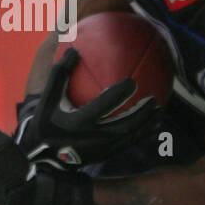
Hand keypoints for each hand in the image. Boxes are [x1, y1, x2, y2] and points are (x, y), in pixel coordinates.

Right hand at [16, 48, 160, 166]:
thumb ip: (61, 74)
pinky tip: (154, 124)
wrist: (44, 155)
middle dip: (141, 113)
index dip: (119, 94)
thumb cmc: (47, 120)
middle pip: (125, 124)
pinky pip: (130, 143)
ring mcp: (102, 148)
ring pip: (131, 136)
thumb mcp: (48, 98)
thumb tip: (74, 49)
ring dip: (147, 124)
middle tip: (153, 99)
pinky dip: (144, 134)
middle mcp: (94, 137)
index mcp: (79, 121)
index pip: (103, 106)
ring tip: (159, 111)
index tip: (133, 81)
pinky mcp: (107, 155)